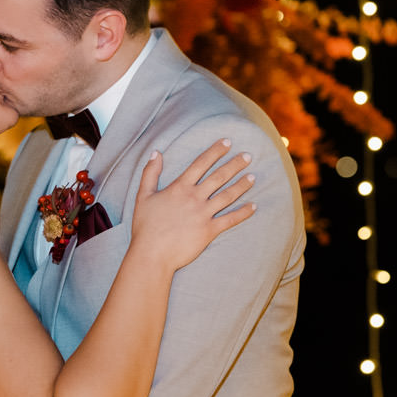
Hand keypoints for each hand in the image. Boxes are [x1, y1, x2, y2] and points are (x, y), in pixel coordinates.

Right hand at [131, 140, 255, 270]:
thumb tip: (156, 152)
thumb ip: (150, 173)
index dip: (215, 151)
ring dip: (242, 185)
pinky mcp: (209, 231)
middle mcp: (194, 197)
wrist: (152, 253)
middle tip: (248, 156)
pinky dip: (243, 213)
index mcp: (180, 188)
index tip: (227, 142)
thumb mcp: (143, 196)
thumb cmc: (145, 226)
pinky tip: (254, 206)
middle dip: (235, 164)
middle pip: (219, 176)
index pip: (201, 164)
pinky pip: (230, 219)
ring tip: (253, 177)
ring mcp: (203, 214)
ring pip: (228, 195)